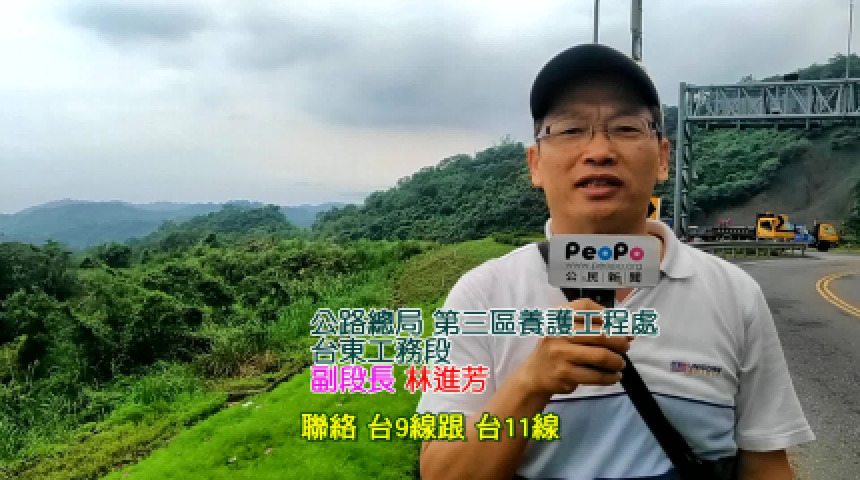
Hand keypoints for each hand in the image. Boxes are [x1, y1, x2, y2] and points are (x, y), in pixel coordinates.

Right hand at [514, 298, 632, 397]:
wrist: (535, 373)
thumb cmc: (559, 347)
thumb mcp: (569, 329)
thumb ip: (595, 325)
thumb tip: (629, 330)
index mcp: (559, 315)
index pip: (587, 307)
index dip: (610, 315)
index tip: (622, 326)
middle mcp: (558, 331)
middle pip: (600, 334)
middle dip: (620, 342)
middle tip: (625, 347)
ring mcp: (560, 352)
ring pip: (601, 356)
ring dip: (617, 361)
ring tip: (620, 363)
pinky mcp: (565, 373)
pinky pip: (596, 375)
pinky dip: (610, 377)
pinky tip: (614, 376)